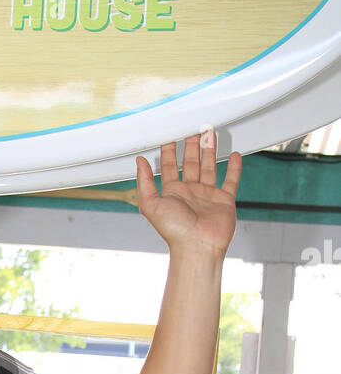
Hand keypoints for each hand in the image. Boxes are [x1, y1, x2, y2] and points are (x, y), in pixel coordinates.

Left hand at [135, 130, 241, 258]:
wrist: (197, 246)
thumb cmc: (174, 230)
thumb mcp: (150, 203)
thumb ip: (144, 181)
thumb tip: (139, 161)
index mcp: (172, 192)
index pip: (170, 165)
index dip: (169, 149)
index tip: (171, 134)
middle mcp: (189, 192)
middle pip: (190, 162)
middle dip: (191, 145)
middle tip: (193, 127)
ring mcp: (207, 195)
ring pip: (209, 167)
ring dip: (209, 150)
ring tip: (210, 133)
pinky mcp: (224, 200)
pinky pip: (230, 180)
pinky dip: (234, 168)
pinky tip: (234, 155)